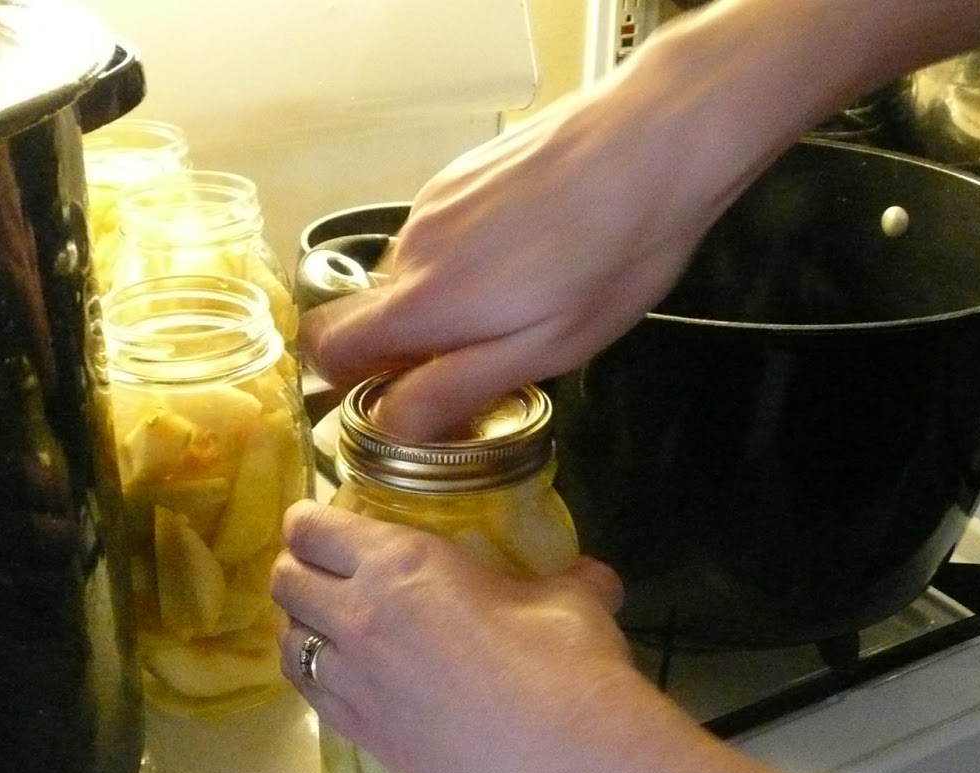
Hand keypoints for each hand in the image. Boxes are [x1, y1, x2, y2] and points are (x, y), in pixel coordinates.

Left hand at [271, 500, 641, 772]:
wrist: (563, 759)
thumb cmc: (565, 661)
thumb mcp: (570, 598)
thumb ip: (567, 579)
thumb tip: (592, 579)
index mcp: (400, 563)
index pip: (316, 530)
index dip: (308, 521)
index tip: (316, 521)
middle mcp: (359, 617)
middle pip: (287, 581)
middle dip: (297, 567)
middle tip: (320, 568)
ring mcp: (354, 682)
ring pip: (288, 642)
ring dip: (298, 625)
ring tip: (322, 624)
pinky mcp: (362, 735)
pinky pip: (310, 694)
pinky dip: (314, 676)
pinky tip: (336, 676)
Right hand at [300, 82, 719, 442]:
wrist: (652, 140)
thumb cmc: (612, 255)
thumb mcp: (544, 350)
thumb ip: (455, 389)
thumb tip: (391, 424)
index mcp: (422, 301)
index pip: (328, 347)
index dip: (345, 380)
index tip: (390, 397)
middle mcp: (411, 247)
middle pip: (376, 313)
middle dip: (414, 347)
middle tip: (485, 358)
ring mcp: (433, 203)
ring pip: (414, 274)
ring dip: (447, 301)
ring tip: (522, 302)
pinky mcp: (461, 172)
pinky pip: (442, 234)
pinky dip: (468, 258)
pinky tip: (530, 253)